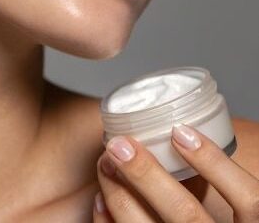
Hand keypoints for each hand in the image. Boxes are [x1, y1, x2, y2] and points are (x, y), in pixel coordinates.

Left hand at [93, 124, 258, 221]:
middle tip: (119, 144)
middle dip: (148, 176)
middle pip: (186, 215)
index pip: (247, 199)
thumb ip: (232, 190)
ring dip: (122, 197)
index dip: (214, 163)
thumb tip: (188, 139)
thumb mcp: (245, 216)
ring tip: (106, 164)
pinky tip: (101, 201)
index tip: (180, 132)